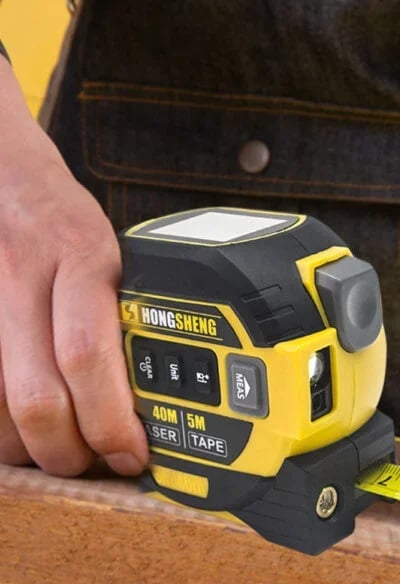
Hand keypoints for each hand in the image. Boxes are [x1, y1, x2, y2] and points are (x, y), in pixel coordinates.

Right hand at [0, 58, 147, 475]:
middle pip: (38, 394)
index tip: (132, 453)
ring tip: (59, 454)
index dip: (110, 419)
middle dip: (68, 450)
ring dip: (28, 446)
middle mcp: (28, 275)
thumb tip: (148, 382)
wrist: (3, 172)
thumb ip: (123, 307)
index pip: (90, 355)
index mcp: (84, 257)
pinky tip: (17, 430)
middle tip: (92, 465)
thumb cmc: (65, 216)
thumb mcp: (113, 250)